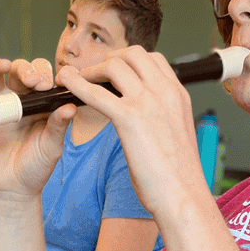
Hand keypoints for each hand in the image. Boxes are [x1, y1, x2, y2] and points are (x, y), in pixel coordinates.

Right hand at [0, 58, 74, 200]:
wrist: (9, 186)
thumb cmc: (34, 167)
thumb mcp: (51, 147)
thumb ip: (58, 127)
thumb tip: (70, 107)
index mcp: (50, 108)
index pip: (56, 83)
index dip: (59, 78)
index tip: (63, 83)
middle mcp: (32, 100)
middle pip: (36, 71)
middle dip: (40, 72)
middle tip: (43, 85)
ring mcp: (12, 100)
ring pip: (17, 71)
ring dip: (23, 68)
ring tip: (30, 80)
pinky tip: (3, 65)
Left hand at [55, 46, 208, 213]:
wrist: (184, 196)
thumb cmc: (178, 173)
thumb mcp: (177, 132)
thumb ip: (163, 114)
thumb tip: (147, 113)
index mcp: (178, 95)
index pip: (154, 59)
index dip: (130, 61)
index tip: (115, 71)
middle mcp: (165, 92)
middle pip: (132, 54)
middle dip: (109, 59)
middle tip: (94, 74)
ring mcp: (148, 102)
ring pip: (113, 66)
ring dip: (91, 70)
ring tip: (78, 81)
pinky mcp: (129, 118)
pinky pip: (96, 92)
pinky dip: (77, 84)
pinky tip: (66, 85)